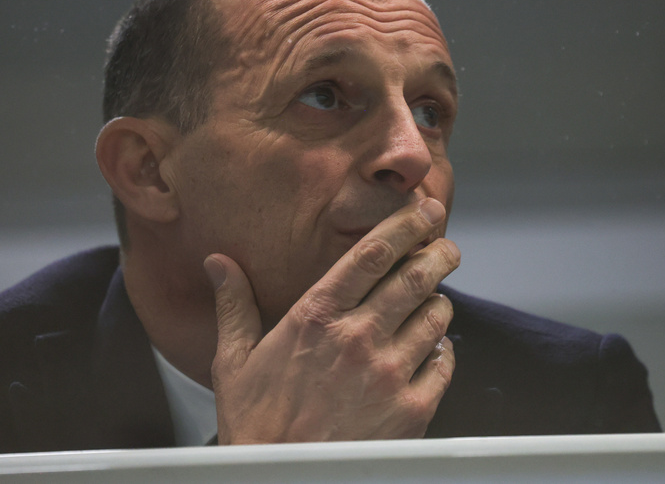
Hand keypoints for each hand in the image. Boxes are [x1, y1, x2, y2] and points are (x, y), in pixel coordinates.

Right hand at [203, 198, 458, 443]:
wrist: (283, 481)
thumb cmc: (258, 427)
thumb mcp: (235, 362)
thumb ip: (235, 306)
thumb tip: (218, 263)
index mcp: (317, 318)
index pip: (371, 254)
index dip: (405, 224)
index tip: (424, 208)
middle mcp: (357, 338)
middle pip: (415, 276)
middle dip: (438, 254)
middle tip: (446, 248)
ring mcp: (389, 373)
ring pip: (435, 317)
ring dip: (439, 303)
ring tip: (432, 303)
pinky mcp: (412, 409)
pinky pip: (444, 363)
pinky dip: (443, 351)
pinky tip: (431, 351)